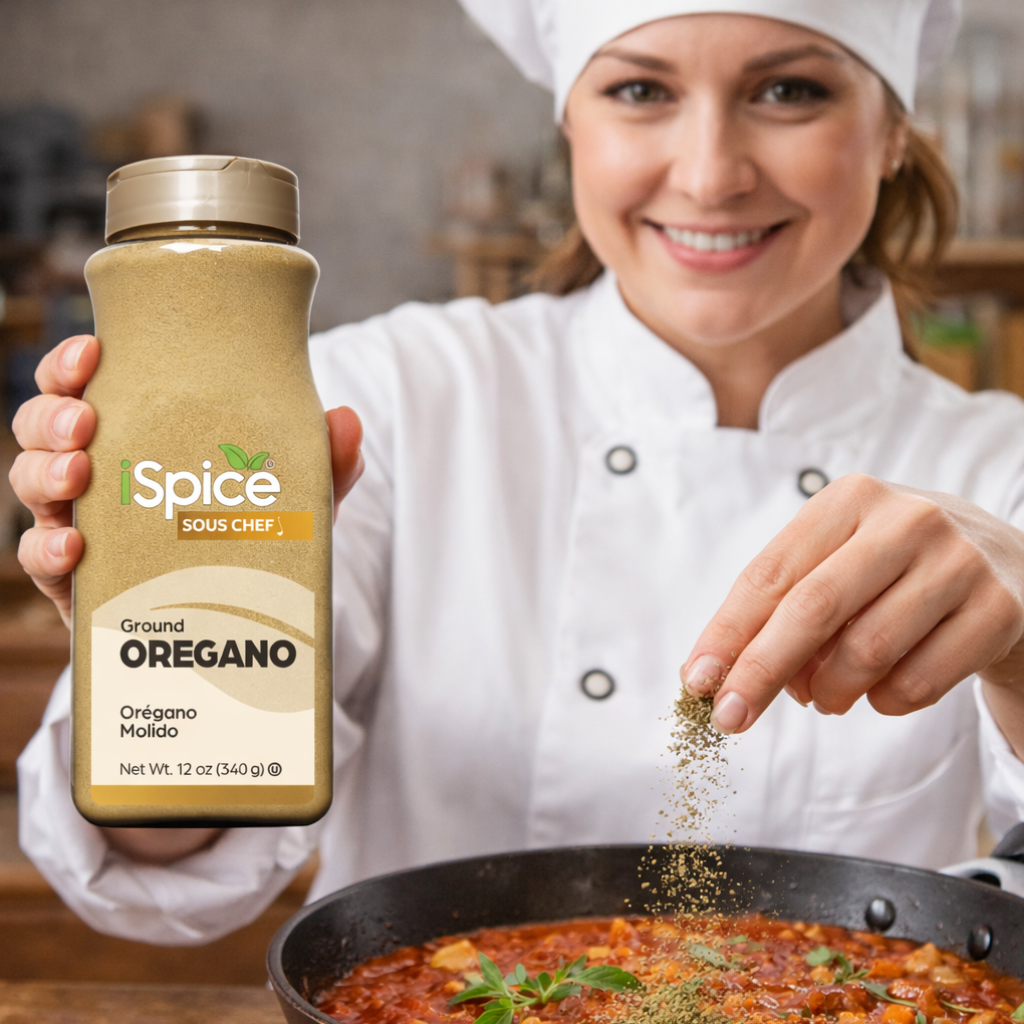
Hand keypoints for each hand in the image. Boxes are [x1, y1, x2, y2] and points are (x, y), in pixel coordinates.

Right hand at [12, 334, 363, 864]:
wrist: (247, 623)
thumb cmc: (256, 539)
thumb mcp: (293, 501)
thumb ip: (322, 465)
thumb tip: (348, 422)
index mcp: (137, 440)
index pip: (85, 388)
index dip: (72, 365)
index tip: (92, 351)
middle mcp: (99, 478)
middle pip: (43, 431)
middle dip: (52, 416)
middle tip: (85, 421)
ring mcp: (83, 529)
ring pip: (31, 487)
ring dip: (44, 474)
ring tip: (79, 475)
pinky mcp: (80, 586)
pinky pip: (40, 561)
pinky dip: (46, 550)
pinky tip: (75, 547)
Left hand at [681, 474, 1023, 756]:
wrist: (1007, 566)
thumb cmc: (891, 569)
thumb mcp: (835, 562)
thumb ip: (778, 607)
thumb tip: (715, 673)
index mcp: (849, 500)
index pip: (771, 574)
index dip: (727, 632)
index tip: (697, 680)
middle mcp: (906, 521)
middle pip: (813, 609)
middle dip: (761, 671)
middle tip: (730, 716)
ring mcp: (958, 564)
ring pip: (865, 653)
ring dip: (828, 692)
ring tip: (823, 697)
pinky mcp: (998, 612)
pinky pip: (917, 683)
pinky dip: (882, 703)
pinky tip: (881, 690)